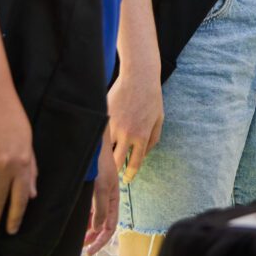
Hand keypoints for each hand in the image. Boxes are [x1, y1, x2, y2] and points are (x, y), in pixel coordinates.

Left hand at [83, 137, 119, 255]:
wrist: (93, 143)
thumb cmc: (100, 162)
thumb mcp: (101, 186)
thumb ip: (101, 208)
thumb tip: (99, 228)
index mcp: (113, 199)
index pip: (110, 227)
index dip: (101, 241)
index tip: (90, 252)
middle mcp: (106, 199)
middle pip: (103, 226)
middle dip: (94, 238)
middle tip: (82, 249)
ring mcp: (98, 194)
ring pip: (95, 219)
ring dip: (88, 230)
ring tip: (78, 240)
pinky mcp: (90, 189)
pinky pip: (88, 210)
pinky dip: (84, 219)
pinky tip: (76, 223)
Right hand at [105, 66, 163, 184]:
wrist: (138, 76)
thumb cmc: (151, 98)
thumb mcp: (158, 120)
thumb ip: (153, 139)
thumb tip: (144, 155)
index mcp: (142, 136)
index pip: (135, 162)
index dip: (130, 174)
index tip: (127, 179)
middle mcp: (126, 134)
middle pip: (117, 161)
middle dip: (114, 172)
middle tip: (112, 176)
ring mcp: (113, 126)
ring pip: (105, 150)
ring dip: (104, 158)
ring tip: (102, 164)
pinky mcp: (104, 117)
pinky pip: (99, 135)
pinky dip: (98, 143)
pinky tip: (96, 147)